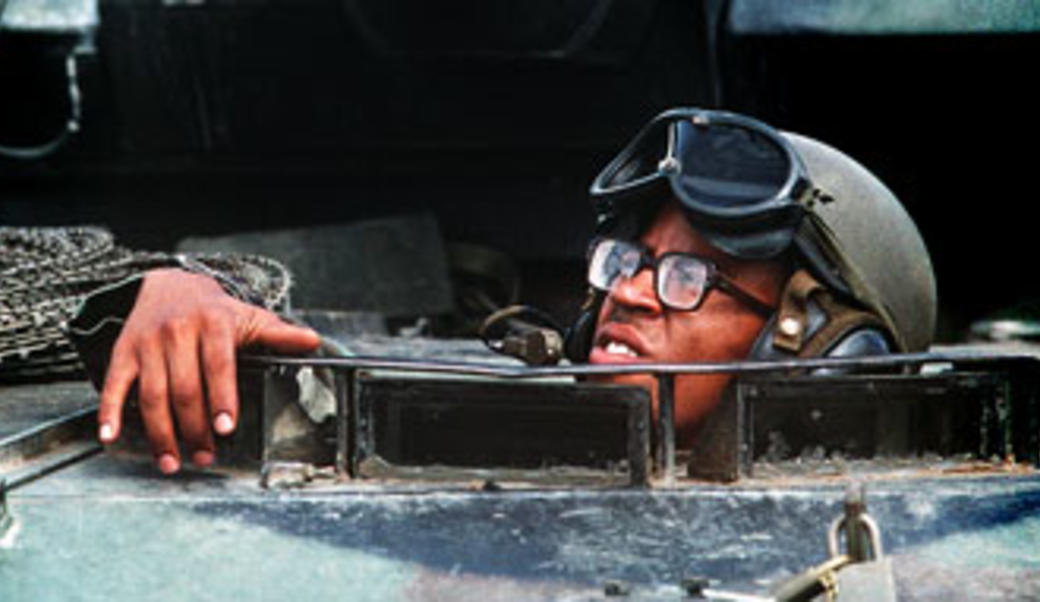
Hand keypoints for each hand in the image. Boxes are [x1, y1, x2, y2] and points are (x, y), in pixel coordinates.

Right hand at [96, 268, 320, 473]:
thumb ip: (278, 334)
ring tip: (172, 462)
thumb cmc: (215, 311)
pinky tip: (111, 437)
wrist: (167, 285)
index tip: (226, 428)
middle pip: (185, 388)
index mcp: (214, 323)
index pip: (218, 365)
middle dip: (195, 428)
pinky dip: (110, 412)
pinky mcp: (123, 351)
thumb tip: (313, 341)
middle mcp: (178, 331)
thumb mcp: (248, 317)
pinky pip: (113, 384)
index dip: (222, 398)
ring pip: (152, 394)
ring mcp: (147, 342)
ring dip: (160, 433)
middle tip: (205, 457)